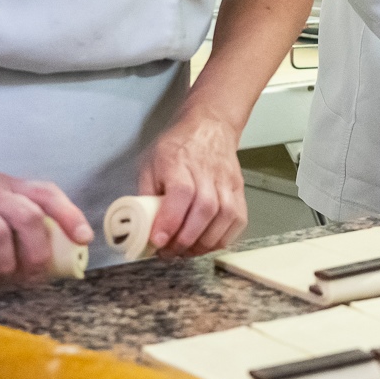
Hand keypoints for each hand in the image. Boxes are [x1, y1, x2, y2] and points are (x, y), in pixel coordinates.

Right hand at [0, 168, 89, 287]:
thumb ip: (9, 217)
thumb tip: (43, 252)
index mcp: (5, 184)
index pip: (46, 192)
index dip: (69, 214)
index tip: (83, 238)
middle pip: (28, 216)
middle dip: (36, 251)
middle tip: (33, 276)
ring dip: (4, 263)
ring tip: (1, 280)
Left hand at [138, 113, 247, 257]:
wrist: (210, 126)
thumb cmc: (177, 146)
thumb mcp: (150, 163)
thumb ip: (146, 194)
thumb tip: (140, 227)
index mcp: (180, 163)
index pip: (181, 194)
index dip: (170, 220)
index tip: (158, 240)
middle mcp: (207, 172)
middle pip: (205, 209)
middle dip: (186, 239)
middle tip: (169, 252)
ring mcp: (227, 181)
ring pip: (224, 217)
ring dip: (205, 242)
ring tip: (187, 251)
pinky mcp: (239, 190)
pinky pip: (238, 219)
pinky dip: (224, 238)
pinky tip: (208, 243)